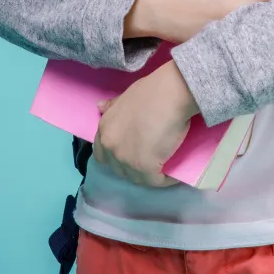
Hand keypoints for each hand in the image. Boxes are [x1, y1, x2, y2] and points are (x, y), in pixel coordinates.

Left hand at [94, 59, 197, 186]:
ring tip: (164, 167)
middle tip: (150, 160)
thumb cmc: (151, 91)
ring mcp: (126, 158)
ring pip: (137, 178)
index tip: (131, 154)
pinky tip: (174, 174)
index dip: (115, 157)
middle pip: (119, 169)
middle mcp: (110, 146)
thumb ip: (112, 107)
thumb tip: (99, 107)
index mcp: (104, 129)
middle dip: (133, 168)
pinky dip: (166, 180)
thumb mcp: (125, 97)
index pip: (102, 155)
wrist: (169, 93)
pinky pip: (155, 182)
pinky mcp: (144, 167)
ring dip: (150, 176)